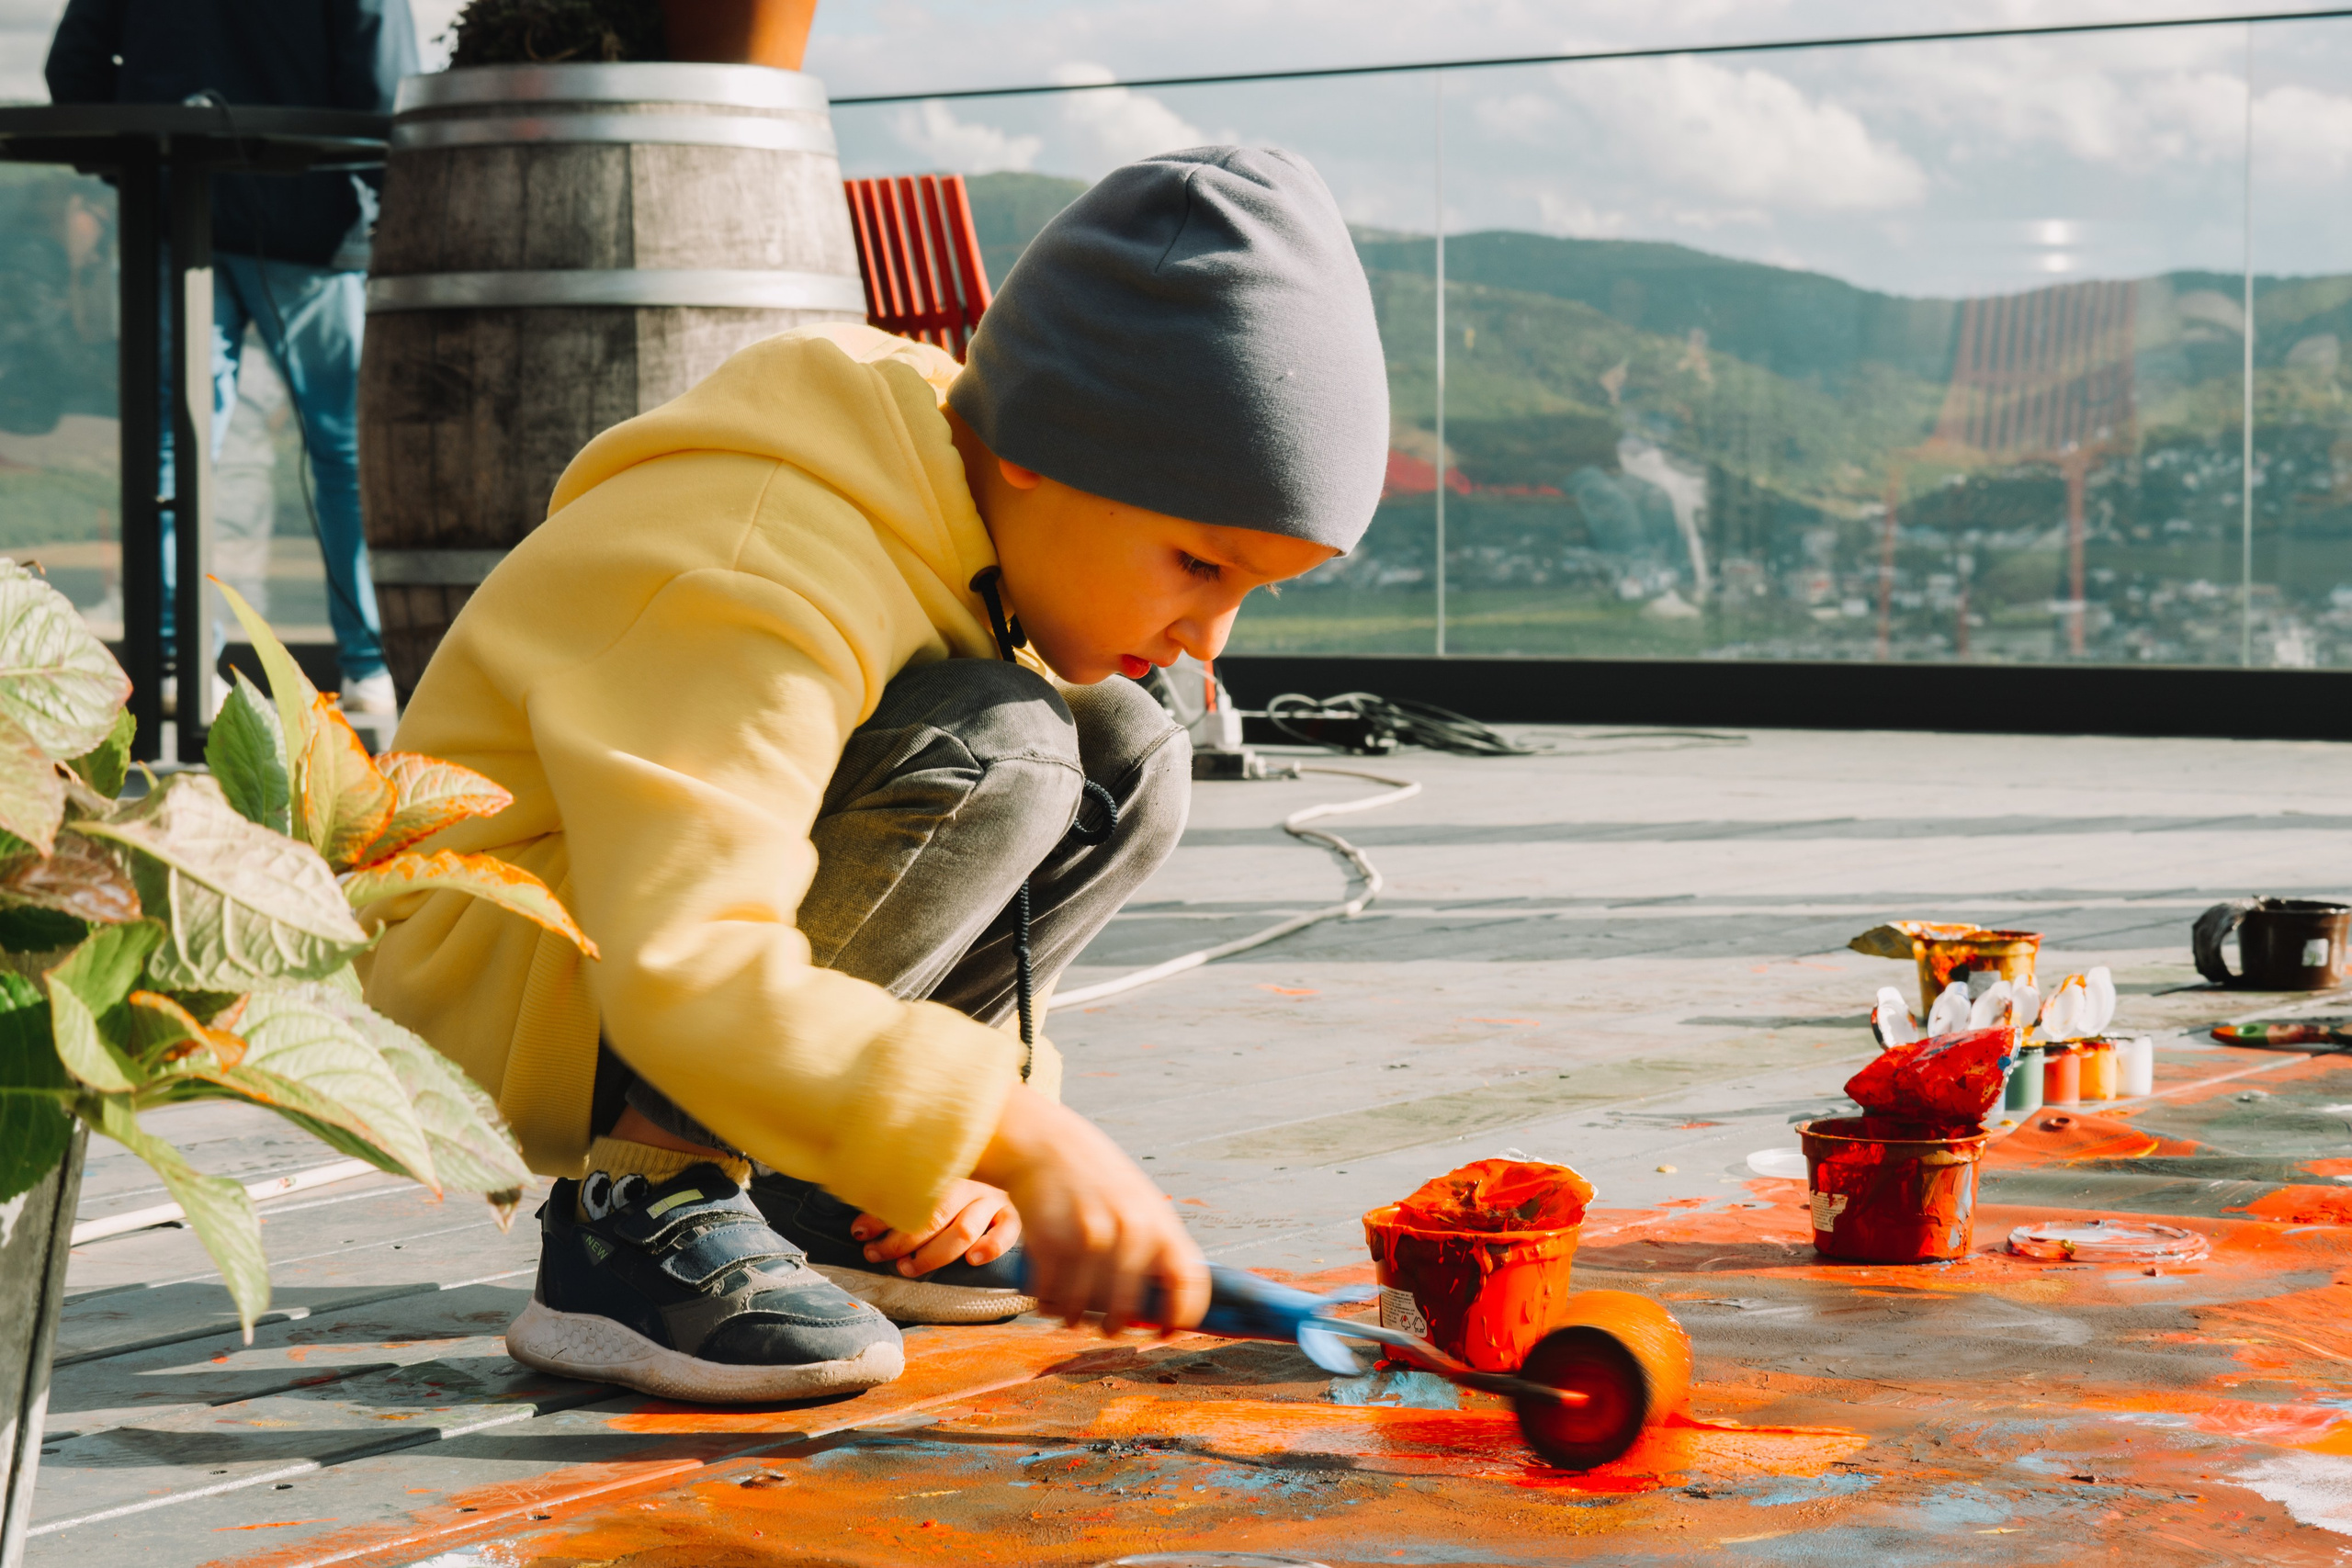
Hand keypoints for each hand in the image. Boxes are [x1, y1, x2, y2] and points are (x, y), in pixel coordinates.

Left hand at [850, 1179, 1020, 1277]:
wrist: (1012, 1186)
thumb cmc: (954, 1208)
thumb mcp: (923, 1206)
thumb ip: (894, 1215)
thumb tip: (858, 1230)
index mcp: (944, 1178)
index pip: (910, 1198)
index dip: (883, 1218)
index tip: (860, 1236)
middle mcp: (968, 1187)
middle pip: (934, 1216)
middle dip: (902, 1241)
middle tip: (879, 1256)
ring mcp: (992, 1202)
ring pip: (964, 1229)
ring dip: (934, 1253)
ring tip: (909, 1268)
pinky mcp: (1013, 1218)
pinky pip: (1006, 1231)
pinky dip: (991, 1246)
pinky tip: (973, 1260)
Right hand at [972, 1084, 1208, 1335]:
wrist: (1048, 1145)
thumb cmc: (1099, 1180)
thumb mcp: (1142, 1204)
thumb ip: (1156, 1247)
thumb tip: (1167, 1303)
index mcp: (1161, 1226)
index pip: (1187, 1286)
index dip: (1180, 1319)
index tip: (1165, 1332)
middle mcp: (1130, 1234)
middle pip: (1125, 1312)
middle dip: (1113, 1328)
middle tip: (1105, 1327)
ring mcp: (1089, 1239)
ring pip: (1081, 1312)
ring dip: (1074, 1319)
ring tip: (1071, 1312)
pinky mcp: (1051, 1243)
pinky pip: (1049, 1298)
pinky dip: (1046, 1305)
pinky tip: (1048, 1297)